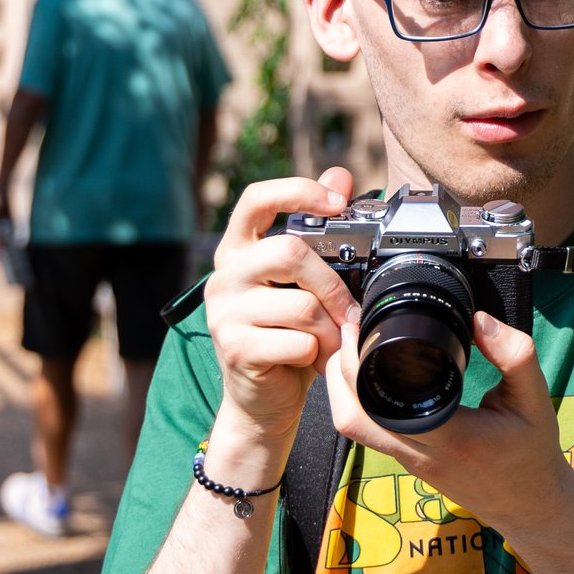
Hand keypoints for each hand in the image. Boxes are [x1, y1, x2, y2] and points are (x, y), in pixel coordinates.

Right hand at [199, 166, 358, 453]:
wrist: (263, 400)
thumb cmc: (286, 334)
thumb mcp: (303, 280)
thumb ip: (316, 229)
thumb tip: (338, 173)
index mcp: (240, 248)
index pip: (256, 199)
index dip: (297, 191)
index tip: (337, 203)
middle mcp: (225, 274)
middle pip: (290, 252)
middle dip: (333, 283)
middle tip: (349, 308)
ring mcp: (224, 312)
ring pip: (301, 305)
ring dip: (330, 328)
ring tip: (331, 341)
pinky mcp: (234, 348)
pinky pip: (296, 342)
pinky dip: (317, 353)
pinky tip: (313, 360)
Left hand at [322, 306, 573, 545]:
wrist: (530, 505)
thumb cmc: (532, 452)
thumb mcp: (536, 399)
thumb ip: (515, 354)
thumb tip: (479, 319)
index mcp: (453, 437)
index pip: (388, 403)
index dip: (363, 363)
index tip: (365, 327)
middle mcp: (422, 453)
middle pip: (353, 418)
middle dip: (339, 371)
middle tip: (350, 330)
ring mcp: (410, 462)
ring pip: (352, 428)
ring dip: (340, 389)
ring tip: (352, 348)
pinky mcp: (408, 462)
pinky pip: (367, 432)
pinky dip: (355, 401)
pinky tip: (367, 375)